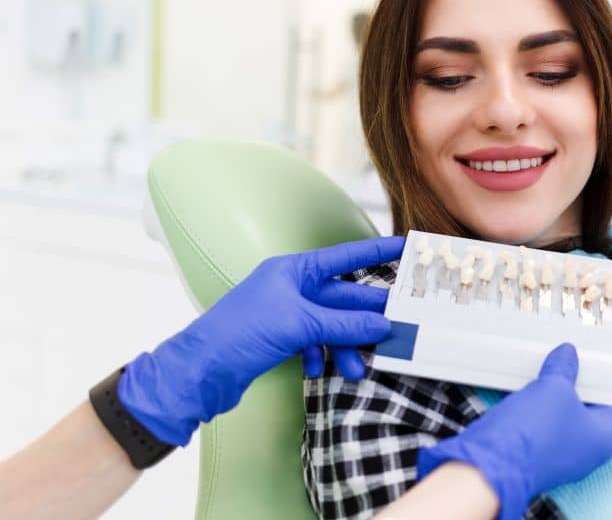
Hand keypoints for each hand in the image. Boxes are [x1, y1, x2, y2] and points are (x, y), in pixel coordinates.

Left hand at [119, 236, 404, 445]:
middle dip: (366, 316)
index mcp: (293, 270)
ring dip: (346, 346)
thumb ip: (343, 323)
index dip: (374, 252)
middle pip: (341, 297)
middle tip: (397, 326)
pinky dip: (322, 357)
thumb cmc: (240, 334)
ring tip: (358, 368)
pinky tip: (321, 370)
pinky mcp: (280, 340)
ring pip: (331, 326)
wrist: (199, 372)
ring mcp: (285, 315)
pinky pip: (314, 344)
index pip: (343, 257)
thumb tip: (382, 324)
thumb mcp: (299, 324)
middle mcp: (291, 288)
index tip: (403, 248)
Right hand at [417, 343, 611, 519]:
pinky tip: (535, 382)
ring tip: (556, 364)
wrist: (491, 462)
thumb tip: (567, 355)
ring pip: (568, 415)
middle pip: (595, 409)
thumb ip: (564, 368)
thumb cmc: (533, 433)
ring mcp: (561, 453)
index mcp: (604, 438)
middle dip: (587, 383)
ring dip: (561, 392)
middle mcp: (586, 451)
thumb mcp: (555, 388)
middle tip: (582, 358)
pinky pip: (546, 423)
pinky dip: (543, 404)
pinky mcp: (537, 452)